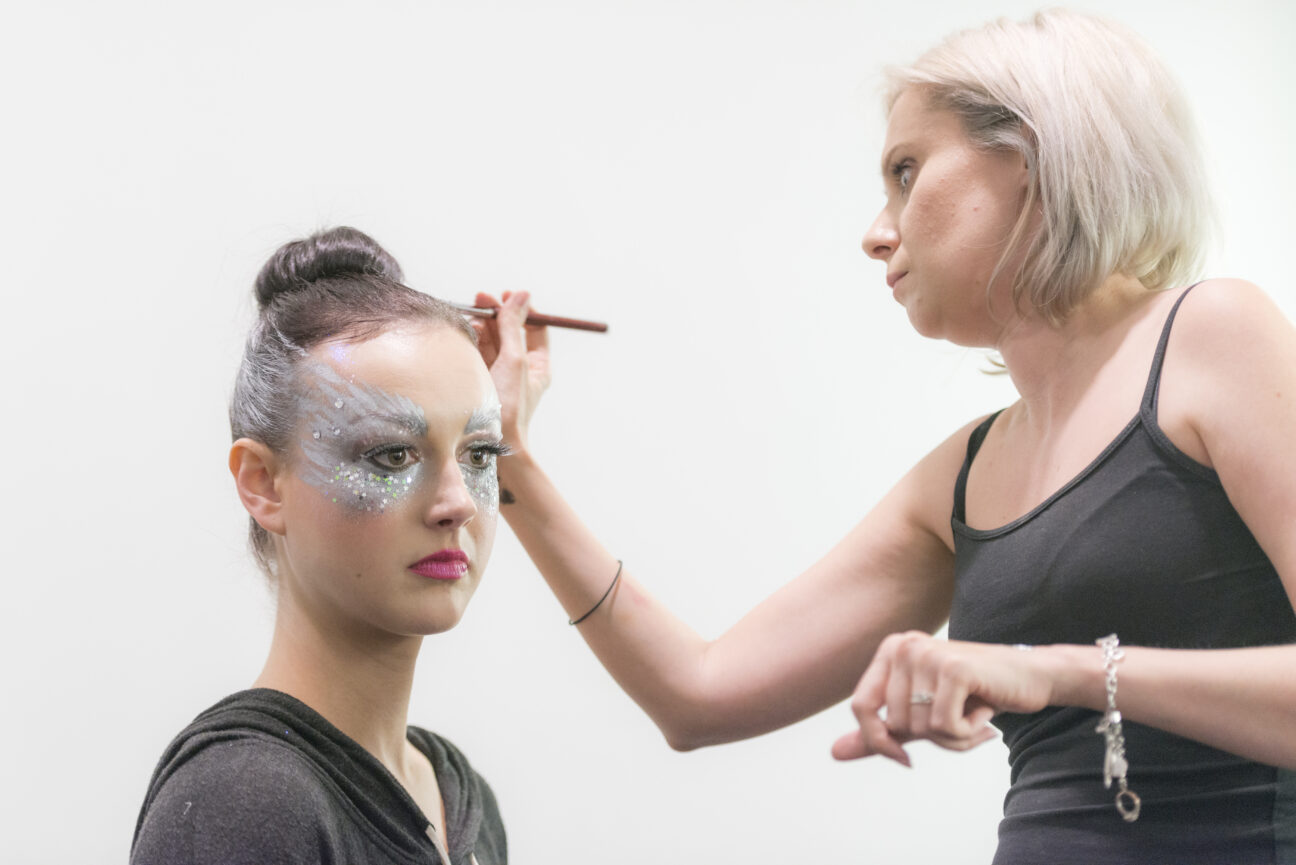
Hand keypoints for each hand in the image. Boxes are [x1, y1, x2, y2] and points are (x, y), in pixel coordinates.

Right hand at [471, 291, 550, 453]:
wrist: (487, 440)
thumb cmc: (508, 404)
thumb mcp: (514, 359)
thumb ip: (515, 326)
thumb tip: (522, 296)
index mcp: (538, 365)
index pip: (535, 328)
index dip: (522, 309)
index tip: (508, 296)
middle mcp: (520, 368)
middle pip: (510, 330)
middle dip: (496, 314)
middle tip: (481, 299)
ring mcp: (499, 373)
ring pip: (491, 339)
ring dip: (481, 325)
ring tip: (470, 316)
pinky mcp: (480, 377)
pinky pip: (476, 352)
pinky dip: (470, 339)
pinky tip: (463, 331)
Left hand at [831, 632, 1055, 765]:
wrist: (1030, 677)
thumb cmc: (974, 695)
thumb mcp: (920, 717)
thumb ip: (879, 734)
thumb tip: (835, 753)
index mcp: (890, 651)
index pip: (861, 707)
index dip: (878, 741)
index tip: (904, 758)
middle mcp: (904, 646)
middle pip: (896, 724)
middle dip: (932, 737)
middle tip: (959, 718)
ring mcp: (929, 654)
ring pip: (922, 729)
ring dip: (953, 736)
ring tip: (972, 712)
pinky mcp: (954, 669)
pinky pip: (945, 727)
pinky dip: (968, 733)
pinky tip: (984, 711)